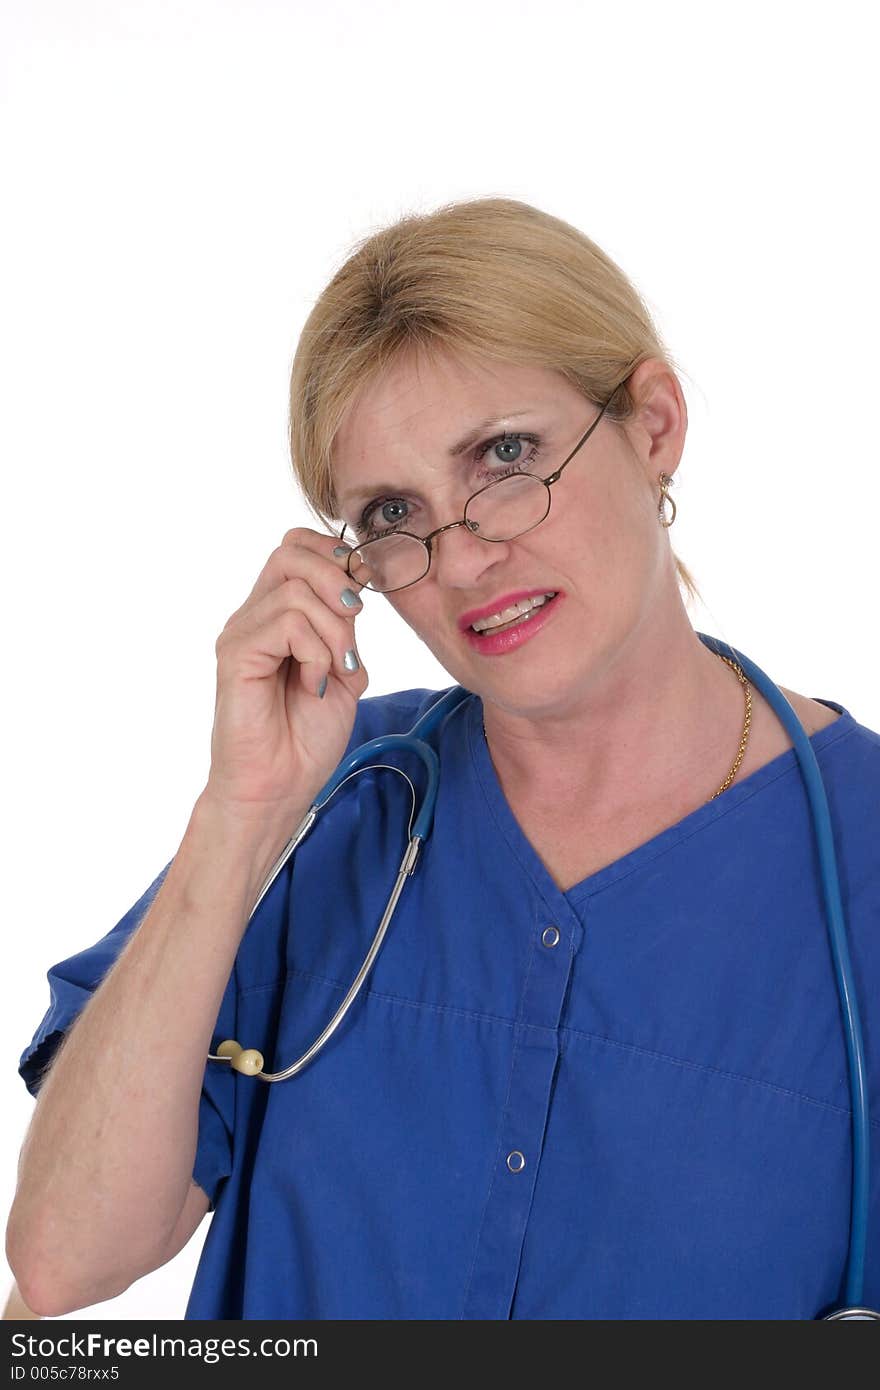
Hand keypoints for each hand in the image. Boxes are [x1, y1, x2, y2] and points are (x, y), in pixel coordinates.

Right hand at [202, 527, 369, 819]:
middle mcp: (254, 616)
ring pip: (297, 589)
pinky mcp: (235, 656)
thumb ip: (345, 628)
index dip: (336, 556)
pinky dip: (315, 651)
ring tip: (334, 672)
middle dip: (338, 582)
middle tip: (354, 628)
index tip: (365, 592)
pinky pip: (286, 623)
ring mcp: (241, 634)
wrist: (278, 789)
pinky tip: (313, 684)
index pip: (298, 546)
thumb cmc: (306, 738)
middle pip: (292, 551)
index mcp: (278, 614)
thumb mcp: (343, 670)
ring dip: (334, 631)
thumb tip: (356, 588)